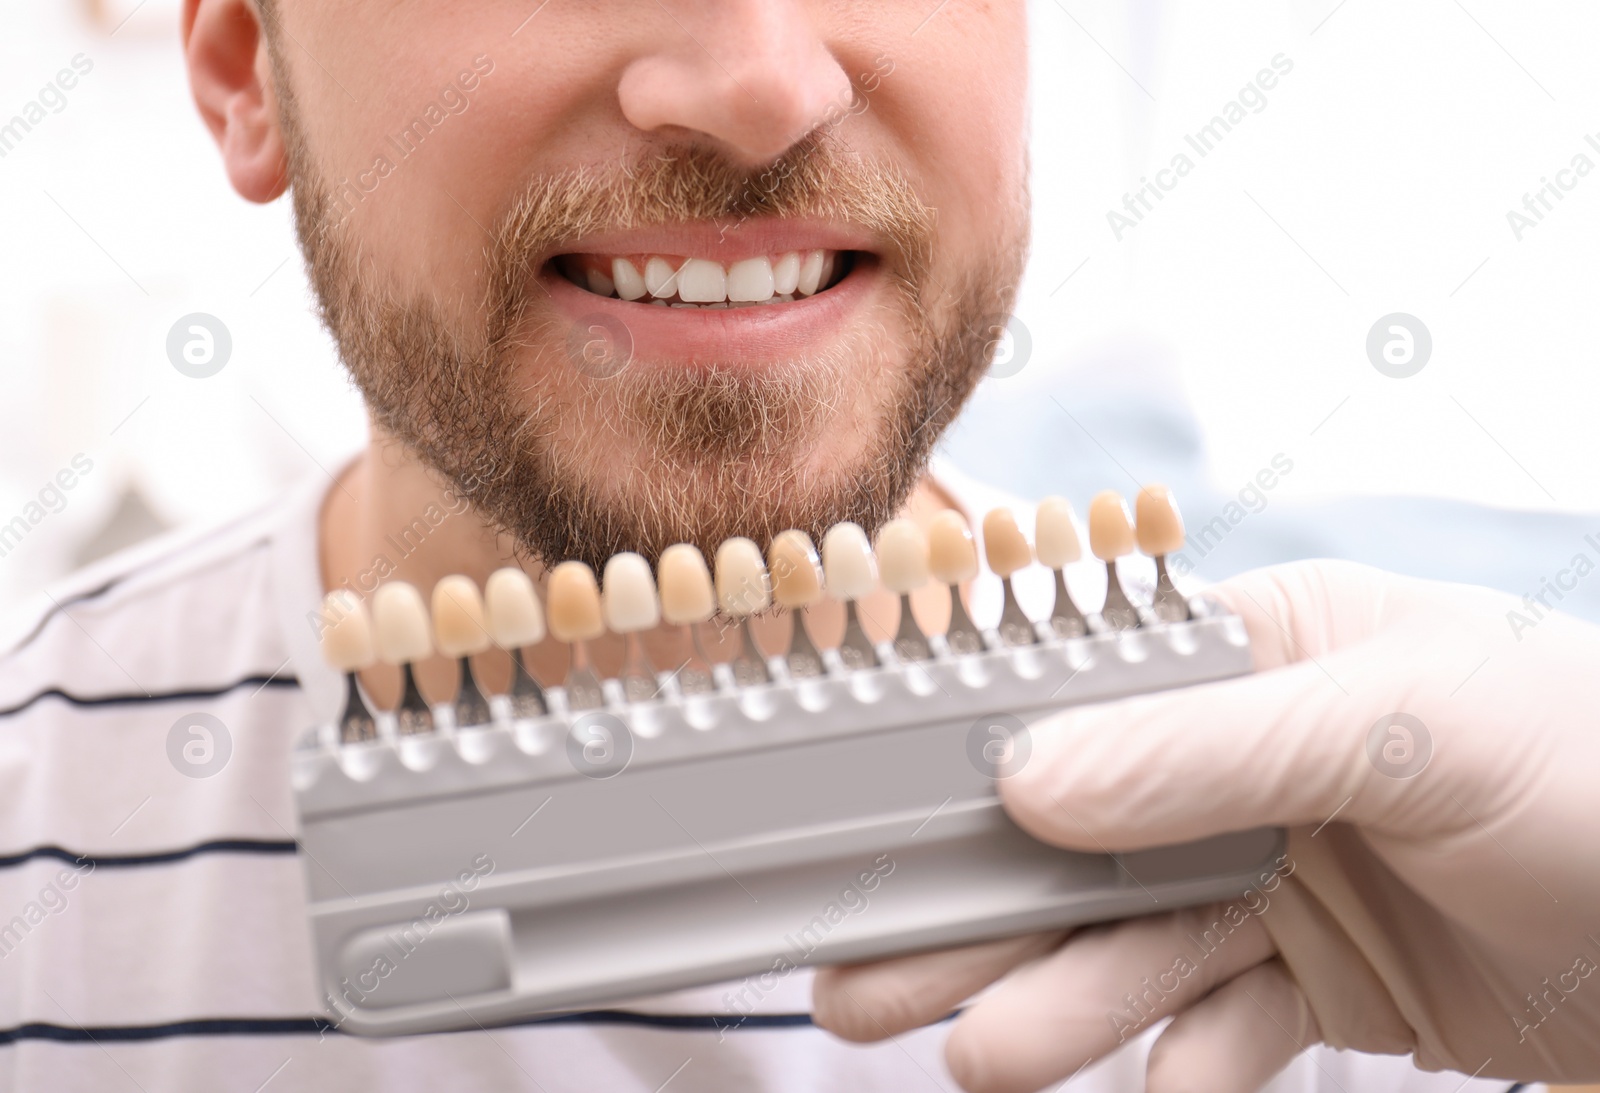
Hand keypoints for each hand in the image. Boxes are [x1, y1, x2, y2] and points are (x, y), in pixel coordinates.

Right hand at [813, 560, 1599, 1092]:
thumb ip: (1209, 749)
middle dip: (979, 915)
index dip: (968, 771)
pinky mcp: (1321, 974)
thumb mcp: (1405, 728)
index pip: (1080, 704)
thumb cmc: (1590, 769)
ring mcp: (1280, 872)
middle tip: (866, 983)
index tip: (871, 834)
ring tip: (982, 1058)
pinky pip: (1225, 1023)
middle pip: (1080, 843)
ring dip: (1062, 1002)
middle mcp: (1249, 762)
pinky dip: (1188, 1061)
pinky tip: (1157, 1084)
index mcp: (1257, 654)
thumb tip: (1028, 780)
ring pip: (1135, 943)